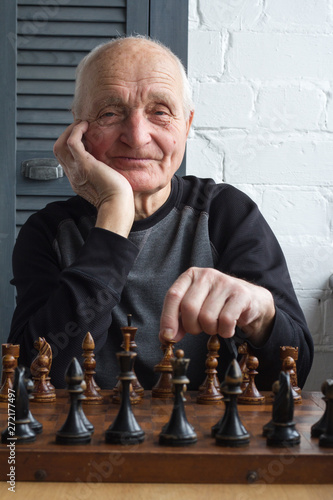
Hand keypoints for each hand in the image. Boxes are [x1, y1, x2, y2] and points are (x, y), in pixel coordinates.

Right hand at [53, 121, 134, 235]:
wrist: (118, 205)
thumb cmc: (118, 198)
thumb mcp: (106, 183)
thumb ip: (102, 174)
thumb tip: (109, 165)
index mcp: (77, 180)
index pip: (66, 159)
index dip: (71, 145)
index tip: (83, 136)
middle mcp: (73, 175)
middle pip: (58, 150)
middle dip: (66, 135)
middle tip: (80, 127)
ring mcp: (76, 170)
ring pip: (61, 145)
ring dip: (70, 131)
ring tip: (82, 124)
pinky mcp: (84, 164)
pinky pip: (72, 142)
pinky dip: (77, 131)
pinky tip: (86, 126)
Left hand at [159, 267, 274, 345]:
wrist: (250, 300)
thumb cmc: (216, 305)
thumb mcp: (195, 307)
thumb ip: (178, 320)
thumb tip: (166, 337)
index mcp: (191, 275)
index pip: (173, 296)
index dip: (168, 319)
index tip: (167, 337)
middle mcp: (207, 275)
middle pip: (189, 308)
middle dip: (192, 326)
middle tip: (200, 328)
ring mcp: (225, 282)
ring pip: (207, 317)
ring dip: (210, 330)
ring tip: (216, 324)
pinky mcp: (240, 294)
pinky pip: (225, 321)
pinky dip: (225, 331)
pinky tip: (228, 327)